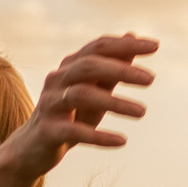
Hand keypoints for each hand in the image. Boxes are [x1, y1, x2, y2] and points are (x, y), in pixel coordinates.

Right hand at [10, 32, 156, 181]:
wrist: (32, 149)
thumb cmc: (69, 116)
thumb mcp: (94, 90)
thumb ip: (112, 67)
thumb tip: (132, 36)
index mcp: (70, 66)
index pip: (98, 47)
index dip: (125, 45)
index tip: (155, 46)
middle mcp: (57, 80)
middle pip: (89, 66)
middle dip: (121, 70)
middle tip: (151, 79)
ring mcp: (50, 104)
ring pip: (82, 95)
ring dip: (115, 102)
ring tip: (142, 112)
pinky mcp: (48, 131)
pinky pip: (75, 131)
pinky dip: (100, 136)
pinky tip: (122, 141)